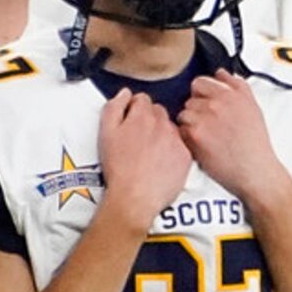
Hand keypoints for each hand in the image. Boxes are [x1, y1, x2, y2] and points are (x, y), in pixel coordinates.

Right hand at [98, 90, 191, 232]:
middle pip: (158, 112)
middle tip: (139, 139)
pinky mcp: (186, 156)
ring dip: (162, 134)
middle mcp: (163, 124)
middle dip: (149, 120)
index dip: (134, 110)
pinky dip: (173, 150)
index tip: (130, 122)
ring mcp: (177, 140)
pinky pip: (181, 146)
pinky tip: (161, 162)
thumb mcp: (105, 133)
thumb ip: (114, 107)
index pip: (142, 99)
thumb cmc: (118, 168)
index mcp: (142, 116)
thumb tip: (125, 93)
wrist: (134, 197)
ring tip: (150, 153)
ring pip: (171, 128)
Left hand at [177, 69, 278, 201]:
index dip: (201, 95)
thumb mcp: (253, 107)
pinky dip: (188, 138)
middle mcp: (218, 102)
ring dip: (190, 124)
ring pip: (184, 114)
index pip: (201, 82)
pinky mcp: (195, 134)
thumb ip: (237, 86)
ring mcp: (205, 117)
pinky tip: (202, 145)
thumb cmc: (254, 143)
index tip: (206, 105)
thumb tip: (221, 74)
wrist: (253, 169)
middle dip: (196, 110)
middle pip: (190, 99)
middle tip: (208, 125)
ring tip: (206, 136)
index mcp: (232, 93)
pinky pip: (182, 130)